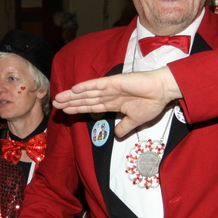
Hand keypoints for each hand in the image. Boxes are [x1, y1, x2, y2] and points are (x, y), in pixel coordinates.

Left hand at [53, 67, 181, 136]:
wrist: (162, 92)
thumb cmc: (152, 104)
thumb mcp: (135, 121)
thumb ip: (124, 127)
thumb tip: (117, 135)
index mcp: (113, 103)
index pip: (91, 106)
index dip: (78, 109)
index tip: (65, 111)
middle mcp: (109, 95)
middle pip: (85, 99)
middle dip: (70, 102)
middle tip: (55, 104)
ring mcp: (110, 87)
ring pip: (87, 92)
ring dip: (72, 95)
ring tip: (58, 98)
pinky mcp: (114, 82)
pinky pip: (97, 84)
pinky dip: (85, 86)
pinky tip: (74, 89)